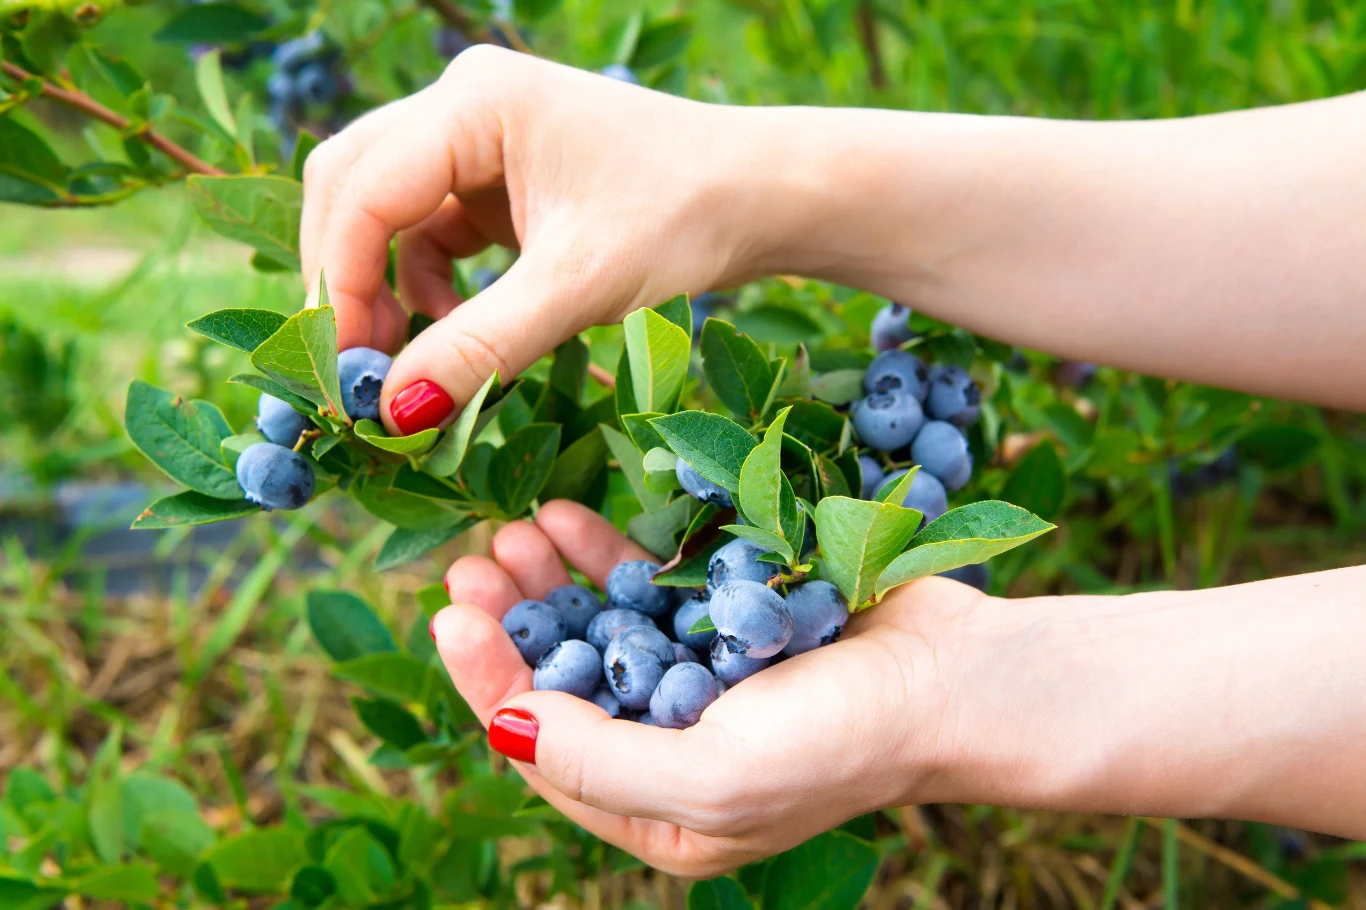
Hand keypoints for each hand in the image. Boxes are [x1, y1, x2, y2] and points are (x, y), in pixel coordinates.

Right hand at [300, 48, 778, 435]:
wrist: (762, 197)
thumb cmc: (685, 218)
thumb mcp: (578, 288)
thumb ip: (481, 348)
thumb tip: (392, 415)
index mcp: (475, 102)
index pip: (362, 190)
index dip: (341, 284)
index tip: (346, 372)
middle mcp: (465, 105)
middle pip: (353, 189)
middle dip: (349, 281)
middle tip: (357, 372)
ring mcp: (481, 140)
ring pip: (388, 215)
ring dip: (386, 290)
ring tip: (410, 370)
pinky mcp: (501, 180)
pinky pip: (434, 234)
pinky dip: (431, 289)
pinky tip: (459, 339)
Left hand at [430, 500, 988, 876]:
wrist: (957, 677)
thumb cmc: (842, 742)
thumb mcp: (713, 779)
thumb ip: (600, 763)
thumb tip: (503, 726)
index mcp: (657, 815)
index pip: (544, 750)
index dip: (489, 683)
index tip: (453, 616)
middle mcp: (667, 752)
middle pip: (560, 682)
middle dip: (511, 625)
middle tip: (473, 565)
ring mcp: (695, 681)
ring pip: (593, 627)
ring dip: (548, 582)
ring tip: (512, 532)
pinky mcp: (722, 622)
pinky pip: (645, 587)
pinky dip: (604, 556)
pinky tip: (565, 520)